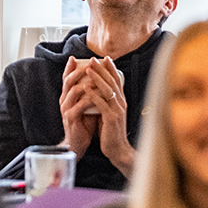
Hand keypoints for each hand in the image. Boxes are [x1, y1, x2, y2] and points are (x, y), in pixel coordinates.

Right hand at [58, 56, 98, 158]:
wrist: (77, 143)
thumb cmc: (84, 124)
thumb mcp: (86, 105)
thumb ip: (89, 94)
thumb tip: (100, 80)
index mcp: (66, 96)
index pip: (66, 78)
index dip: (70, 67)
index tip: (75, 57)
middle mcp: (64, 100)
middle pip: (69, 80)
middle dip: (79, 70)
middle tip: (90, 63)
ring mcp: (66, 108)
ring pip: (74, 90)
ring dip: (87, 82)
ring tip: (97, 77)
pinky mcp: (71, 117)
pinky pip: (80, 104)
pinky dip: (90, 98)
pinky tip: (99, 95)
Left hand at [85, 56, 134, 176]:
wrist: (117, 149)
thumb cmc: (111, 130)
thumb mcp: (110, 112)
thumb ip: (106, 101)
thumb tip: (98, 88)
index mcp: (121, 101)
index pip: (117, 81)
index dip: (111, 69)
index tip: (104, 57)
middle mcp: (121, 103)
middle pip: (112, 82)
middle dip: (102, 69)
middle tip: (93, 58)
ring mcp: (117, 110)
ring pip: (108, 90)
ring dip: (97, 78)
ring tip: (88, 69)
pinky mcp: (111, 118)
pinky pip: (102, 104)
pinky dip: (94, 95)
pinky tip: (86, 88)